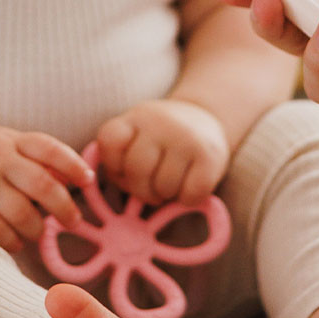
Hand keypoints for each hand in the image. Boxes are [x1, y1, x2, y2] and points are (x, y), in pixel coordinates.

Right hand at [0, 126, 93, 251]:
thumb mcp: (3, 143)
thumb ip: (34, 157)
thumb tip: (73, 180)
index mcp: (11, 141)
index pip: (50, 148)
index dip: (73, 165)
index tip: (87, 181)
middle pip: (43, 185)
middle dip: (65, 207)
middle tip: (73, 221)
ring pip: (23, 214)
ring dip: (36, 230)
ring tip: (35, 233)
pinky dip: (12, 241)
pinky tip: (13, 242)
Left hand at [95, 99, 228, 204]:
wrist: (207, 118)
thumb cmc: (161, 139)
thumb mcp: (137, 134)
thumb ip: (119, 156)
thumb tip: (108, 184)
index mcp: (135, 118)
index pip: (110, 141)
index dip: (113, 164)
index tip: (125, 169)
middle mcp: (159, 122)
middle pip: (137, 170)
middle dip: (141, 190)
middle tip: (151, 190)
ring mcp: (186, 137)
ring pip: (164, 187)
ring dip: (166, 194)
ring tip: (171, 182)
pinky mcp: (210, 156)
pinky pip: (189, 195)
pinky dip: (187, 199)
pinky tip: (189, 185)